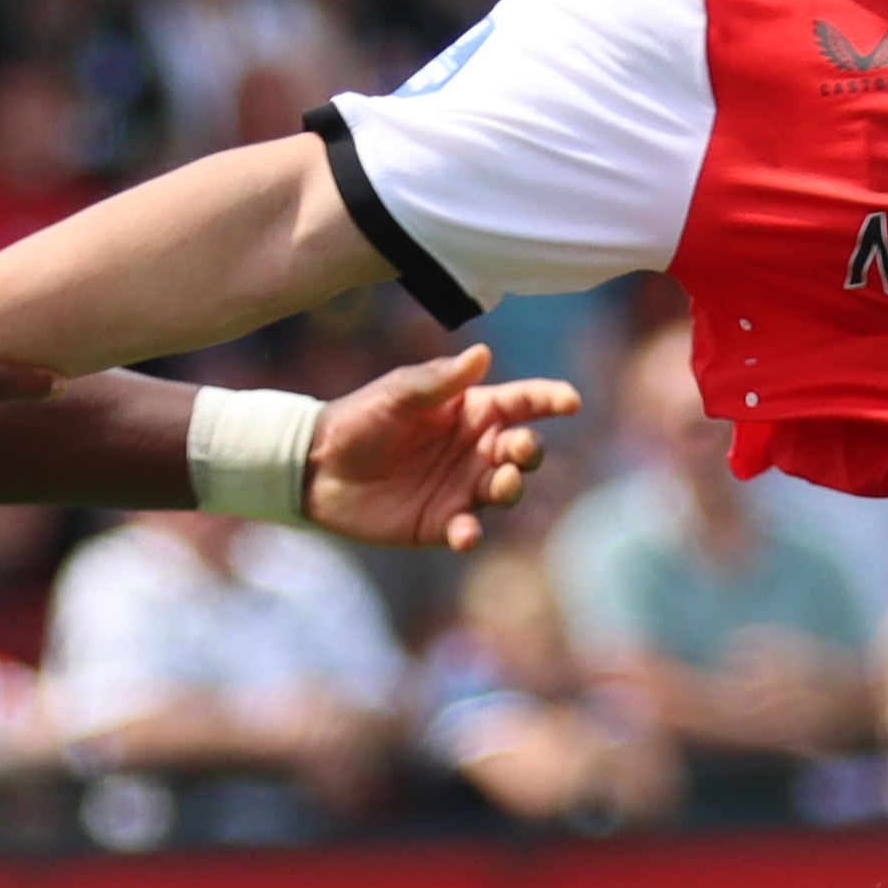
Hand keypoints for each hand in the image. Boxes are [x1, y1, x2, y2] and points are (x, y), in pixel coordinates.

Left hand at [302, 347, 577, 549]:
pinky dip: (471, 534)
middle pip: (522, 450)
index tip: (570, 401)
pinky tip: (464, 533)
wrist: (317, 466)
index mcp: (471, 410)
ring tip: (500, 484)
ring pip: (506, 490)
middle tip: (519, 449)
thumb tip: (483, 353)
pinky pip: (469, 530)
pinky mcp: (443, 524)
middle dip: (529, 450)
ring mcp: (462, 488)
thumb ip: (442, 380)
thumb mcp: (399, 392)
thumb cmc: (360, 419)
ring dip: (510, 488)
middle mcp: (475, 449)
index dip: (548, 400)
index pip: (521, 403)